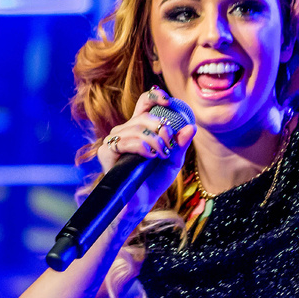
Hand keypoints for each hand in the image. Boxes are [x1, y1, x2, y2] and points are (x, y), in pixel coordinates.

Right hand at [96, 86, 196, 218]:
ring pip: (137, 127)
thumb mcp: (174, 160)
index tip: (168, 101)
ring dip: (155, 140)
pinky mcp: (106, 152)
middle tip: (170, 144)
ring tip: (162, 154)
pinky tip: (150, 155)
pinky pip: (125, 141)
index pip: (144, 102)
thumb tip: (191, 127)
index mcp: (139, 127)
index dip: (155, 96)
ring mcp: (113, 140)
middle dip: (162, 128)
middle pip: (145, 115)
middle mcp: (125, 130)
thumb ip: (181, 144)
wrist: (142, 201)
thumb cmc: (156, 178)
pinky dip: (142, 146)